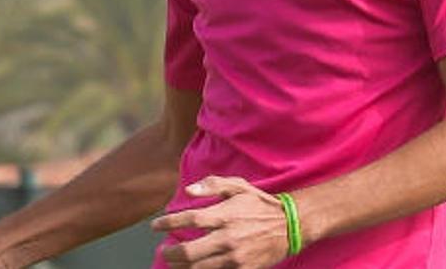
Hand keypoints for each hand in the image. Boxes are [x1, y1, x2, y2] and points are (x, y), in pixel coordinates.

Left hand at [151, 176, 290, 268]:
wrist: (290, 226)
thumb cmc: (260, 204)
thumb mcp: (238, 186)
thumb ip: (213, 184)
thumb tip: (188, 191)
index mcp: (224, 215)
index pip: (188, 220)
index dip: (167, 223)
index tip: (155, 226)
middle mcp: (227, 238)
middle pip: (188, 252)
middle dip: (170, 253)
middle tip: (164, 250)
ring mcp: (234, 257)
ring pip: (198, 268)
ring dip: (181, 266)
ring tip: (174, 261)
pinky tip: (191, 268)